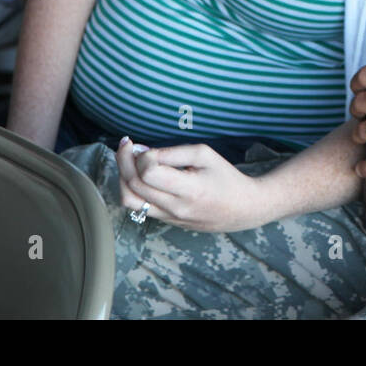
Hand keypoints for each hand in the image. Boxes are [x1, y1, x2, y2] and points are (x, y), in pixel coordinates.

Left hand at [116, 138, 267, 232]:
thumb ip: (172, 152)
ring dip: (122, 177)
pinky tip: (138, 174)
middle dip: (124, 161)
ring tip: (127, 161)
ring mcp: (169, 217)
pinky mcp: (166, 221)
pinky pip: (138, 207)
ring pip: (129, 200)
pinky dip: (132, 188)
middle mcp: (176, 207)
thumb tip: (141, 151)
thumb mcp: (205, 155)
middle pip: (134, 185)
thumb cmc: (226, 177)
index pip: (149, 173)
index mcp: (189, 189)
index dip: (142, 156)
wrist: (243, 208)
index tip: (147, 146)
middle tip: (127, 145)